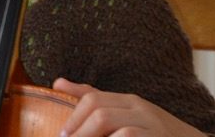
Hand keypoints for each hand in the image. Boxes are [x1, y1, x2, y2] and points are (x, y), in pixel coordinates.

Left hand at [53, 80, 206, 136]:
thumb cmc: (156, 134)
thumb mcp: (128, 115)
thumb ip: (96, 101)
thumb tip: (58, 83)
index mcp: (130, 102)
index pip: (94, 98)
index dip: (73, 116)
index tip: (61, 134)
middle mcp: (141, 110)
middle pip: (101, 112)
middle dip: (78, 130)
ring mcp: (153, 127)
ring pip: (114, 126)